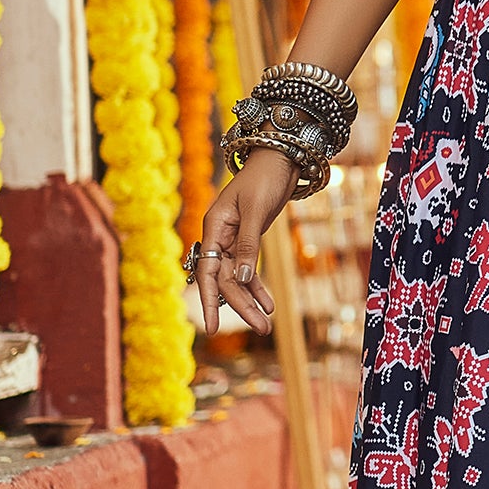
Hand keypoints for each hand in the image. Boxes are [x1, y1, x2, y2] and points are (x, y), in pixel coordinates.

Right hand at [191, 150, 293, 337]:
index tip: (211, 327)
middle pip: (227, 280)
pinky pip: (249, 269)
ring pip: (239, 278)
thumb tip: (242, 277)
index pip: (208, 272)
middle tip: (261, 328)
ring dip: (251, 300)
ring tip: (266, 325)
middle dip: (241, 306)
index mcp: (214, 227)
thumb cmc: (264, 178)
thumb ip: (247, 244)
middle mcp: (220, 236)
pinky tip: (268, 304)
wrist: (280, 159)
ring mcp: (233, 239)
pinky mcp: (248, 239)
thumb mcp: (255, 210)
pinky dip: (258, 286)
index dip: (210, 300)